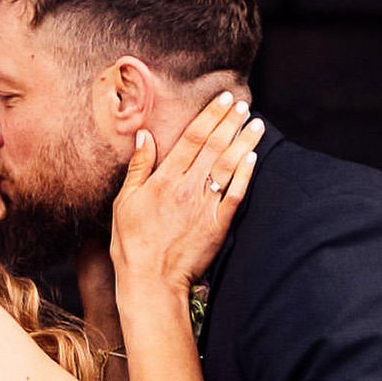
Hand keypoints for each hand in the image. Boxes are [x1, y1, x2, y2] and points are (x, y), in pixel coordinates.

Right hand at [109, 88, 258, 300]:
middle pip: (214, 145)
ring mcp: (205, 206)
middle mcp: (187, 187)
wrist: (151, 281)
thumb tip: (144, 136)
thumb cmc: (131, 243)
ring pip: (228, 165)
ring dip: (244, 142)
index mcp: (164, 179)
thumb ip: (138, 167)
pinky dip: (245, 174)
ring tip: (256, 124)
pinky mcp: (218, 225)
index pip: (192, 137)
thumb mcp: (124, 202)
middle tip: (243, 103)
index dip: (210, 115)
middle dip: (230, 121)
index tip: (223, 99)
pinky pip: (235, 194)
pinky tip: (253, 158)